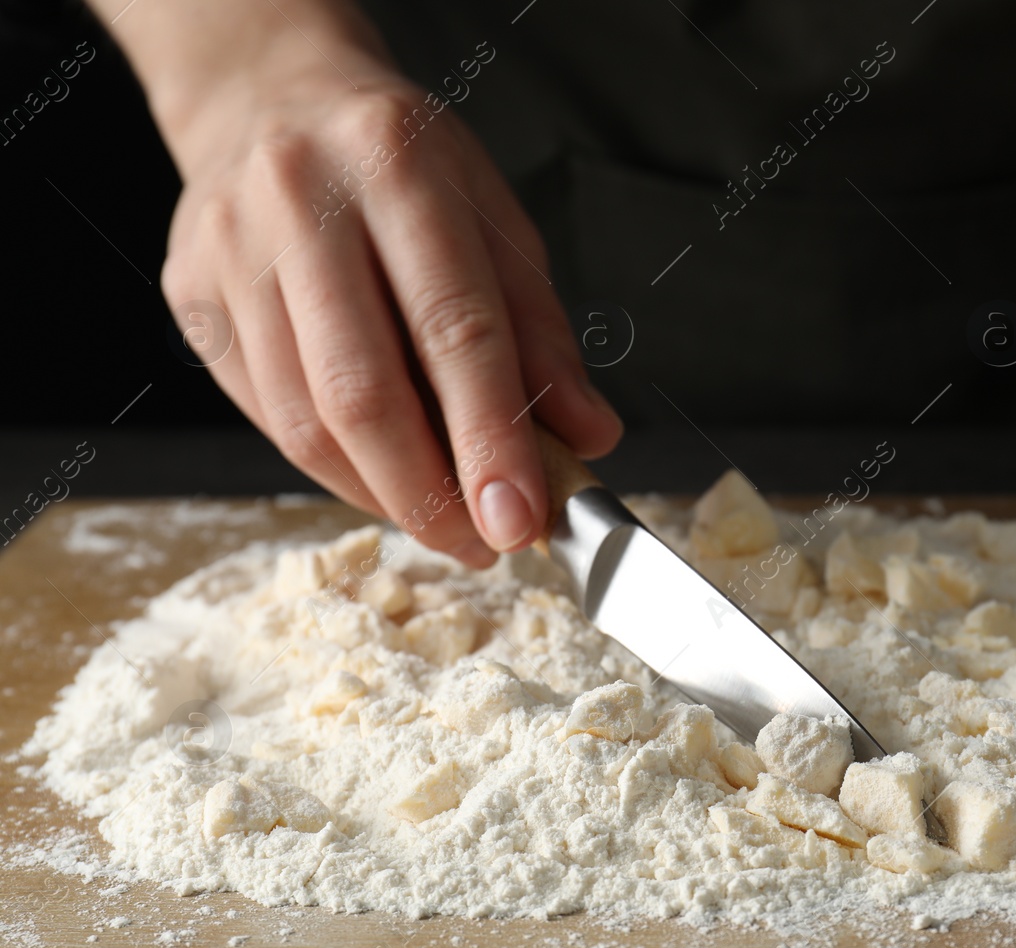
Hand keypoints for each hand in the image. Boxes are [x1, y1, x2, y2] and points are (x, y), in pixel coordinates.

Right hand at [159, 57, 620, 566]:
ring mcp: (231, 249)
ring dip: (383, 496)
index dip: (490, 438)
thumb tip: (589, 438)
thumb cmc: (404, 167)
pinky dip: (334, 470)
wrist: (272, 98)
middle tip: (483, 546)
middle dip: (431, 494)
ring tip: (444, 524)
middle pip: (364, 391)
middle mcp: (303, 201)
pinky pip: (267, 416)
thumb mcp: (496, 222)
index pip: (454, 329)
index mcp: (399, 166)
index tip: (521, 518)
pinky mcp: (192, 295)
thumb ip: (542, 335)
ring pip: (305, 420)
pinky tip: (384, 481)